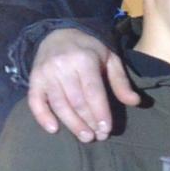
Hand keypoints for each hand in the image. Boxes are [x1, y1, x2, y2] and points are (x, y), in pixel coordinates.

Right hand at [29, 28, 137, 142]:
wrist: (58, 33)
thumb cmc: (89, 50)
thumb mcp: (110, 59)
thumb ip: (121, 81)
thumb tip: (135, 102)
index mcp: (83, 60)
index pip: (93, 91)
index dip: (100, 112)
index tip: (106, 129)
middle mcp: (62, 66)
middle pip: (76, 101)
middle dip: (88, 122)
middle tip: (98, 137)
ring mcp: (45, 73)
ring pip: (58, 104)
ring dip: (72, 123)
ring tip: (85, 137)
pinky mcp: (34, 79)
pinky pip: (35, 101)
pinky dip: (42, 116)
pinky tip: (53, 129)